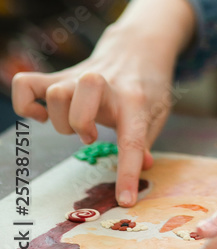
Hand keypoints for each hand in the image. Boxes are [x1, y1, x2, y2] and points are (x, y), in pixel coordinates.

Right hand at [11, 0, 195, 205]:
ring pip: (57, 90)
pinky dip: (26, 103)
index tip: (125, 201)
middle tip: (89, 136)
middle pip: (84, 89)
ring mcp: (80, 79)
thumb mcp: (158, 111)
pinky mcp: (61, 77)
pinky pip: (26, 83)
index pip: (133, 138)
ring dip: (61, 118)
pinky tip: (43, 114)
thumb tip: (143, 168)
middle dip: (80, 120)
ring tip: (76, 126)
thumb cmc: (147, 85)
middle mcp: (107, 86)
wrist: (138, 46)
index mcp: (135, 101)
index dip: (128, 172)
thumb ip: (146, 141)